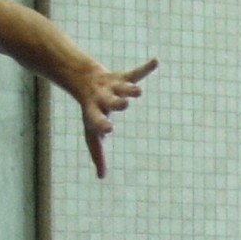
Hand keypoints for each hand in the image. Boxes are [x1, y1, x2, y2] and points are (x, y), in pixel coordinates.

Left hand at [71, 57, 157, 177]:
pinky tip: (156, 62)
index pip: (97, 120)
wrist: (83, 79)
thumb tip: (101, 177)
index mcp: (95, 113)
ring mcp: (113, 87)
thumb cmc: (90, 111)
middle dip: (118, 103)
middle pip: (112, 101)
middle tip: (125, 105)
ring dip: (130, 89)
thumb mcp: (91, 132)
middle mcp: (103, 99)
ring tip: (138, 91)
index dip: (103, 124)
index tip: (109, 130)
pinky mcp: (122, 78)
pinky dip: (145, 68)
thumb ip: (97, 153)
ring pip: (123, 87)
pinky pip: (135, 72)